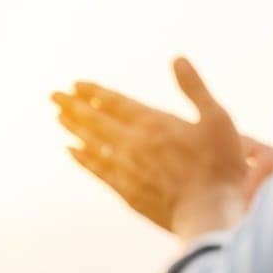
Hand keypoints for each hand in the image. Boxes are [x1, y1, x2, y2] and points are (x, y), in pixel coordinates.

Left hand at [53, 57, 248, 238]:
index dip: (94, 92)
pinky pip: (97, 170)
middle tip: (54, 95)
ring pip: (92, 144)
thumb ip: (194, 88)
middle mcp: (133, 144)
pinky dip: (83, 159)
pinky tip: (72, 151)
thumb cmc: (219, 166)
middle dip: (73, 106)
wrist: (208, 214)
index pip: (115, 102)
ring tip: (58, 116)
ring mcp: (126, 169)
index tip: (75, 84)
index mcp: (154, 123)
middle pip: (95, 121)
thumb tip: (177, 58)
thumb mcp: (216, 119)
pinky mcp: (126, 191)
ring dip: (74, 128)